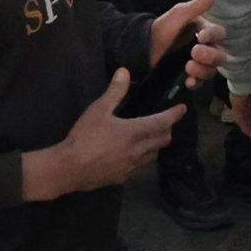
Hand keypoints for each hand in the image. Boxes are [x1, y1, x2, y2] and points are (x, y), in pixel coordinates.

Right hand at [25, 70, 183, 198]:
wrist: (68, 169)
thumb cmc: (84, 137)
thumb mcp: (98, 110)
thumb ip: (114, 91)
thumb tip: (124, 71)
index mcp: (135, 132)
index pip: (164, 122)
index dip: (175, 114)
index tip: (183, 108)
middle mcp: (139, 151)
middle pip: (163, 140)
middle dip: (167, 129)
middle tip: (164, 121)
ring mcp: (132, 167)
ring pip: (154, 155)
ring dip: (157, 145)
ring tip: (151, 137)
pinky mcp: (123, 178)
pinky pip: (142, 167)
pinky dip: (144, 158)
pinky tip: (134, 154)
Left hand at [150, 0, 227, 88]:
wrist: (144, 47)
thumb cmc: (163, 28)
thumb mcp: (178, 14)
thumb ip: (196, 7)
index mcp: (205, 32)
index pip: (219, 34)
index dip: (213, 36)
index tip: (201, 36)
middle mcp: (206, 48)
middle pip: (220, 55)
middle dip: (210, 55)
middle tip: (194, 52)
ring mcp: (199, 64)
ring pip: (212, 70)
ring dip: (203, 69)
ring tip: (188, 66)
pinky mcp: (189, 76)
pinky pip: (200, 83)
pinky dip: (196, 82)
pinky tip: (188, 81)